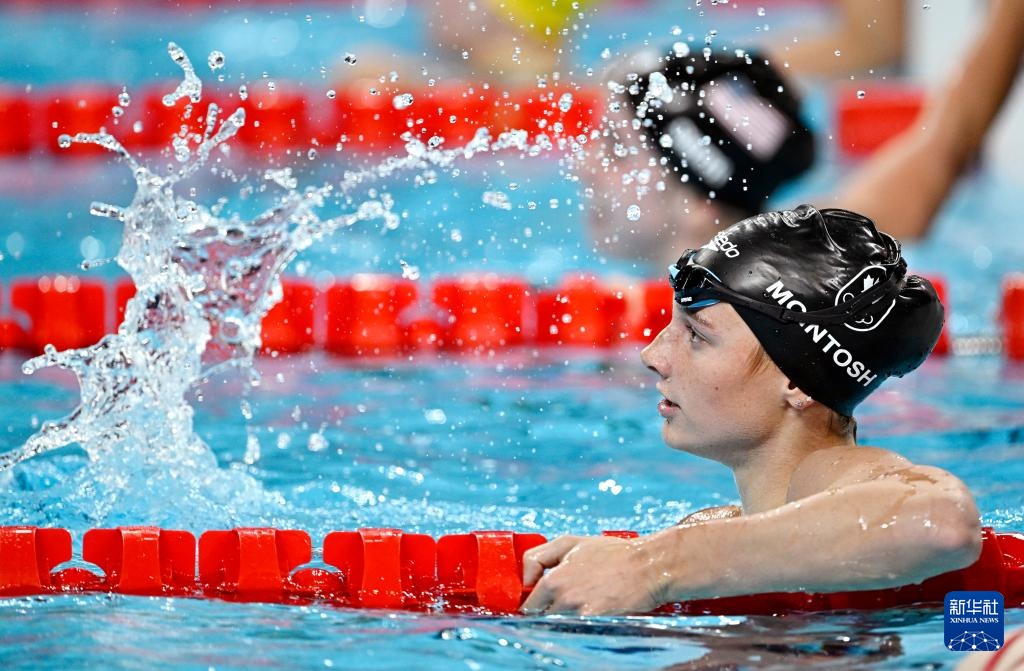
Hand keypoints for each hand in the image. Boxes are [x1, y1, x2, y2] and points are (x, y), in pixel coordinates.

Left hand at [519, 534, 666, 615]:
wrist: (648, 566)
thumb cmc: (612, 553)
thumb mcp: (570, 542)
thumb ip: (539, 557)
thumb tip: (525, 580)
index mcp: (554, 579)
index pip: (528, 605)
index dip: (532, 606)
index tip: (537, 605)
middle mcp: (563, 598)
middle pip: (542, 619)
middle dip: (548, 614)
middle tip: (561, 606)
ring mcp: (580, 612)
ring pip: (559, 626)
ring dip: (563, 621)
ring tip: (579, 608)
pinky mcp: (598, 622)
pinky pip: (578, 631)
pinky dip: (580, 627)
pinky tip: (592, 615)